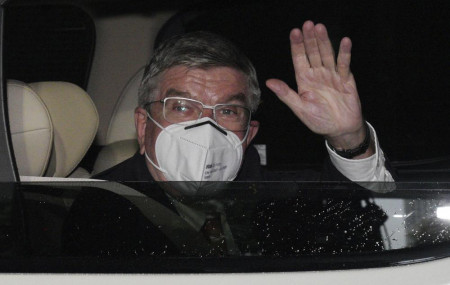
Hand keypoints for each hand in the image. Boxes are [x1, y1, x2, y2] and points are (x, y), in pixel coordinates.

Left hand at [266, 21, 371, 155]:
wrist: (340, 130)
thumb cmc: (319, 121)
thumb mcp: (300, 109)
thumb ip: (286, 94)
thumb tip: (269, 82)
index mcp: (304, 80)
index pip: (299, 59)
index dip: (297, 46)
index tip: (294, 32)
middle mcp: (317, 74)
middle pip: (313, 53)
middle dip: (310, 39)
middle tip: (307, 24)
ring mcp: (332, 75)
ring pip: (327, 55)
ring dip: (324, 41)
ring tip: (320, 28)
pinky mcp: (346, 79)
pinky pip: (344, 65)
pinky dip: (344, 54)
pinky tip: (344, 42)